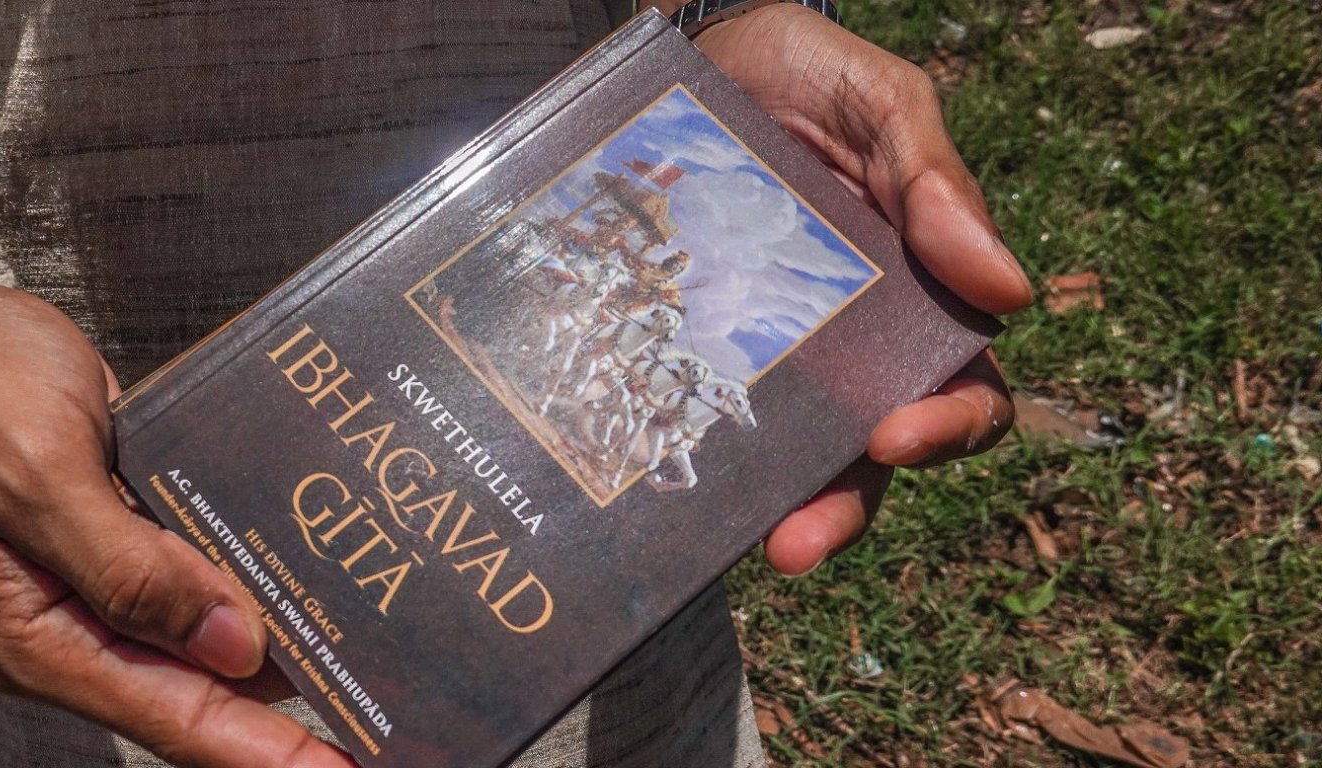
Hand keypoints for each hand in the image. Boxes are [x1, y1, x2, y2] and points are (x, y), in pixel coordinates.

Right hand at [0, 272, 354, 767]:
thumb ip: (130, 567)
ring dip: (286, 656)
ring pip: (208, 644)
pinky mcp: (122, 539)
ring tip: (378, 676)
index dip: (262, 751)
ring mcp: (97, 585)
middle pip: (197, 698)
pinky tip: (323, 588)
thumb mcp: (38, 471)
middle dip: (289, 720)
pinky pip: (200, 580)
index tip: (342, 766)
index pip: (168, 715)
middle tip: (385, 727)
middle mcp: (69, 627)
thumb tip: (229, 646)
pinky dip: (255, 585)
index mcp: (32, 636)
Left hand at [685, 3, 1035, 574]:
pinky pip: (689, 411)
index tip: (898, 433)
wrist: (692, 48)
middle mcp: (844, 344)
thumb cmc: (803, 74)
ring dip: (766, 510)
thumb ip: (934, 182)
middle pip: (867, 456)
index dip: (947, 427)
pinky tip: (655, 480)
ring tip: (739, 542)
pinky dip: (684, 455)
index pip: (960, 390)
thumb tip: (1009, 290)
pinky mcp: (684, 343)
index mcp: (917, 299)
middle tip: (798, 541)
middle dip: (841, 507)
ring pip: (780, 457)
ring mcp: (760, 350)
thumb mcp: (880, 106)